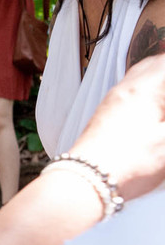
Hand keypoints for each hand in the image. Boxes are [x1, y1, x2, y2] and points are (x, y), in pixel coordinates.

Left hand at [67, 53, 164, 201]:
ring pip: (137, 78)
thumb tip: (164, 112)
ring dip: (156, 77)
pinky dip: (144, 90)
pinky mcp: (104, 116)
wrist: (86, 180)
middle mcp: (124, 90)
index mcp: (144, 89)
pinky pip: (127, 92)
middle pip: (152, 65)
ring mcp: (111, 102)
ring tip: (162, 88)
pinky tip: (152, 107)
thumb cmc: (129, 162)